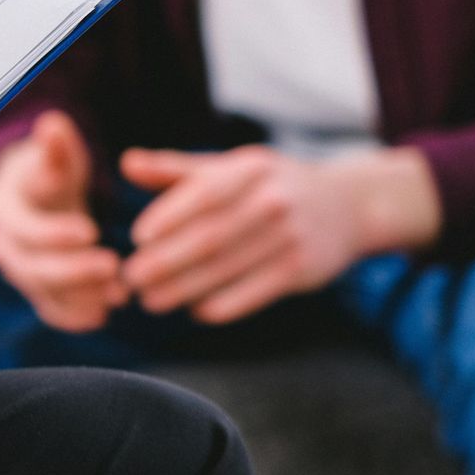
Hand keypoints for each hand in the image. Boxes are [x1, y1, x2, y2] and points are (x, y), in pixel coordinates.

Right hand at [0, 110, 127, 331]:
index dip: (53, 233)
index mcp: (1, 208)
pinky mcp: (36, 290)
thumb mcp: (55, 155)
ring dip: (80, 296)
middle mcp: (2, 244)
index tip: (90, 231)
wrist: (41, 196)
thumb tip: (53, 125)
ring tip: (119, 293)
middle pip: (30, 267)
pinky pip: (51, 310)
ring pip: (43, 292)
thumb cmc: (49, 170)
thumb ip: (56, 147)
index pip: (22, 227)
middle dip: (72, 271)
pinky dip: (76, 316)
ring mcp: (18, 271)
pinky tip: (104, 314)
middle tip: (113, 267)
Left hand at [119, 145, 440, 324]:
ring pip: (227, 268)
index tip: (138, 238)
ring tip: (151, 301)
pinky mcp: (301, 270)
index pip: (204, 193)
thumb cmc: (272, 185)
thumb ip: (176, 169)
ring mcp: (290, 236)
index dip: (169, 217)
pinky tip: (195, 310)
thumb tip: (127, 164)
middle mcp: (272, 201)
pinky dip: (222, 305)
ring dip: (184, 289)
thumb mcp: (232, 167)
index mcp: (250, 169)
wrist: (347, 205)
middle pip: (211, 236)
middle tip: (131, 280)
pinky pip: (254, 293)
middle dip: (166, 262)